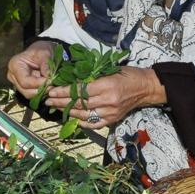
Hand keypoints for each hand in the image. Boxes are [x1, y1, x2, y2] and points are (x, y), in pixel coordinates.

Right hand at [6, 41, 55, 98]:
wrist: (42, 52)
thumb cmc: (42, 50)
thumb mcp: (45, 53)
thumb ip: (46, 65)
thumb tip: (49, 78)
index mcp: (15, 65)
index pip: (25, 82)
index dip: (39, 84)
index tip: (51, 80)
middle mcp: (13, 76)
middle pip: (26, 91)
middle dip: (41, 90)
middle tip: (54, 85)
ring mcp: (17, 83)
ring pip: (29, 95)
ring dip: (42, 92)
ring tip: (52, 85)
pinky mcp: (23, 87)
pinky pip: (33, 94)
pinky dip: (42, 92)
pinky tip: (49, 87)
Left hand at [45, 66, 165, 128]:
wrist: (146, 88)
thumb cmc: (128, 74)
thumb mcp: (110, 70)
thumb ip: (93, 75)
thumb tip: (71, 78)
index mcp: (107, 85)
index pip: (80, 90)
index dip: (64, 91)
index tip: (51, 90)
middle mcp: (108, 101)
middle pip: (79, 103)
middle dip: (61, 102)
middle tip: (47, 99)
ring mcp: (110, 112)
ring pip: (83, 114)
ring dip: (67, 111)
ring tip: (55, 107)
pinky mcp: (112, 120)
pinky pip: (93, 123)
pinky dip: (81, 122)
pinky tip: (71, 118)